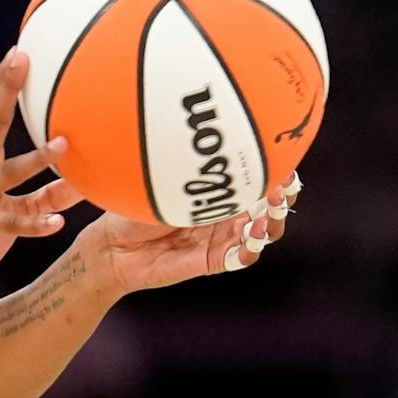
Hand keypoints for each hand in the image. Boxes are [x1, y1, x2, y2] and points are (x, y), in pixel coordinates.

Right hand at [0, 48, 83, 309]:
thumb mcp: (14, 214)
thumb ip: (45, 197)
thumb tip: (84, 183)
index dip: (5, 86)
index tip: (18, 52)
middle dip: (5, 94)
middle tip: (22, 64)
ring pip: (5, 175)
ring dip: (34, 160)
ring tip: (63, 148)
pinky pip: (8, 225)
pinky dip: (34, 224)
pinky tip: (57, 223)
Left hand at [77, 171, 301, 295]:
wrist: (114, 246)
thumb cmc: (134, 206)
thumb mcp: (166, 181)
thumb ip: (192, 168)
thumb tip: (213, 137)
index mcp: (218, 189)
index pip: (257, 177)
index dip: (276, 168)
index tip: (281, 157)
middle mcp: (226, 212)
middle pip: (271, 204)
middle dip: (283, 194)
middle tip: (281, 186)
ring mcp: (222, 237)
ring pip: (264, 231)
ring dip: (273, 221)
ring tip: (269, 211)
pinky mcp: (214, 260)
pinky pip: (243, 256)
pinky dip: (252, 246)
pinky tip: (251, 234)